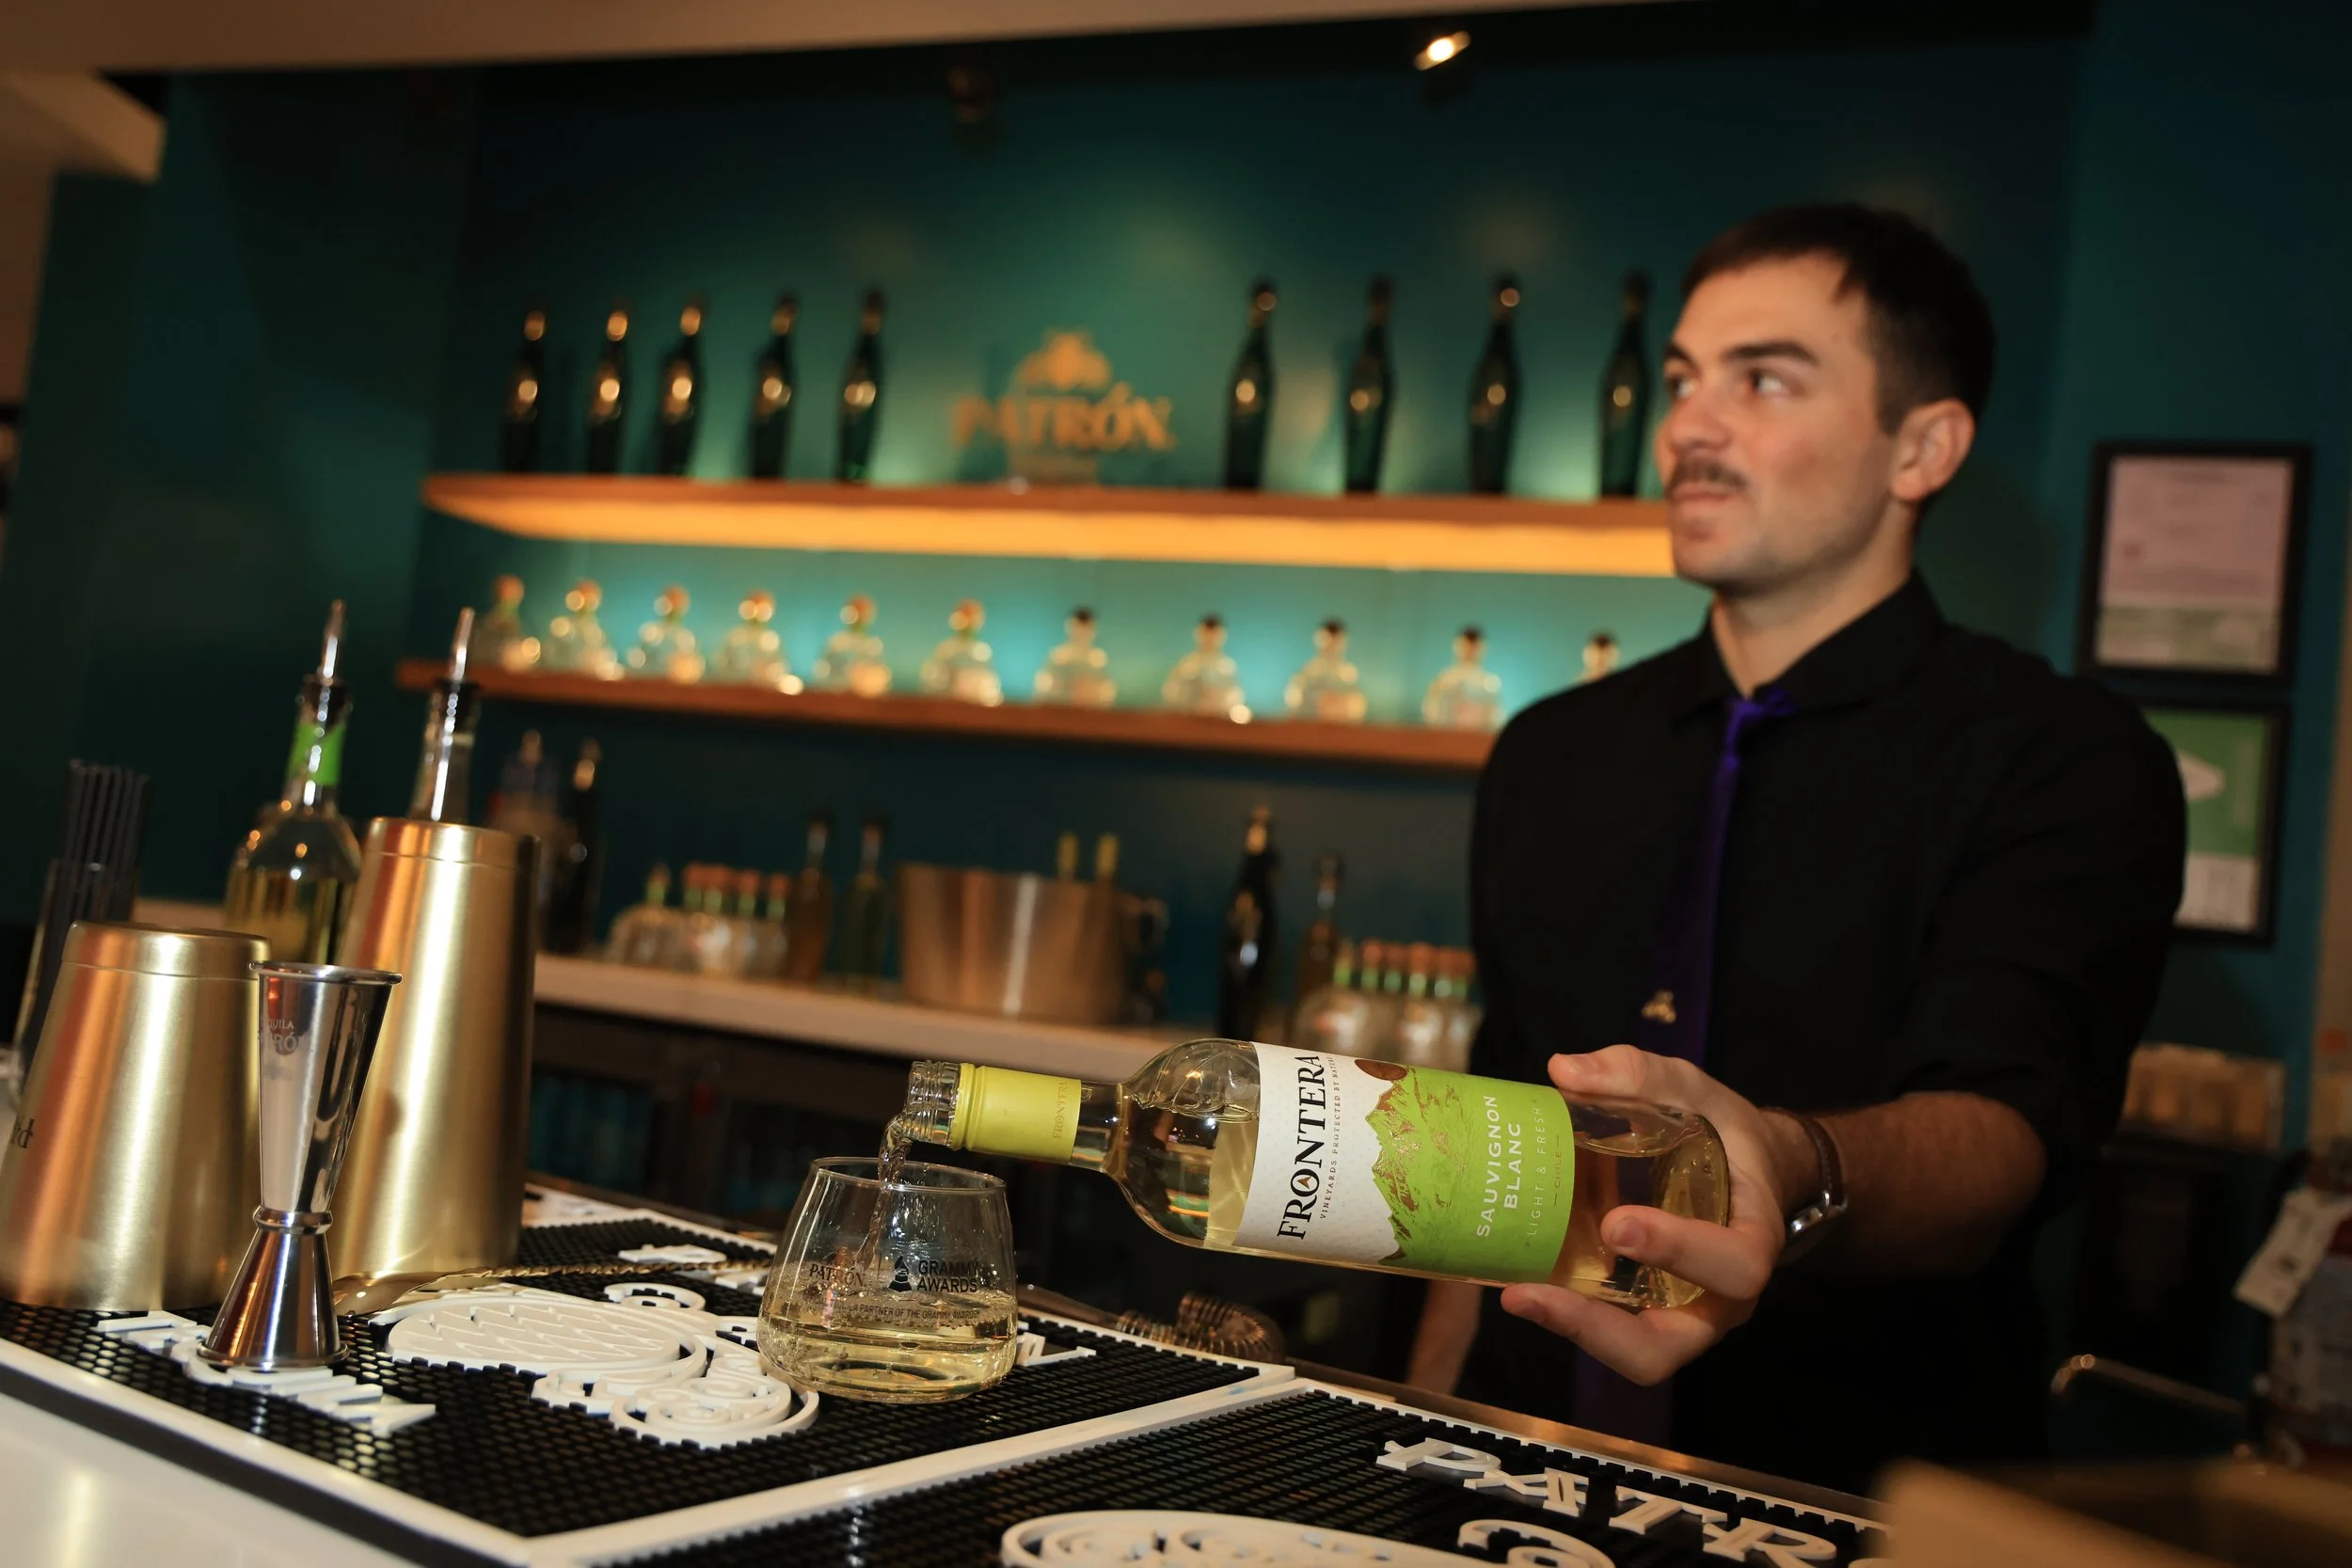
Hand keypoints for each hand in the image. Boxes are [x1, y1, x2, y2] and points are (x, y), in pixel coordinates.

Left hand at [1498, 1046, 1809, 1384]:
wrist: (1746, 1167)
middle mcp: (1719, 1296)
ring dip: (1574, 1331)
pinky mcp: (1644, 1312)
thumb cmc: (1724, 1133)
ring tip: (1516, 1295)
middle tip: (1537, 1290)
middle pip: (1671, 1346)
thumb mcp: (1693, 1089)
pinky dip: (1567, 1316)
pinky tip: (1515, 1282)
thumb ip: (1638, 1073)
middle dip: (1602, 1328)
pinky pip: (1610, 1331)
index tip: (1619, 1224)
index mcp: (1752, 1239)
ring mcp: (1681, 1313)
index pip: (1735, 1266)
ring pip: (1636, 1355)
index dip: (1680, 1251)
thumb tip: (1563, 1071)